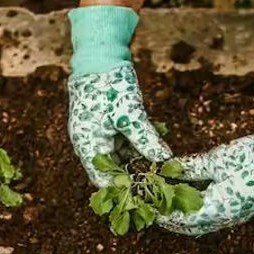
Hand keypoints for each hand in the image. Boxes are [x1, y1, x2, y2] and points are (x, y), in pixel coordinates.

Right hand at [69, 64, 171, 185]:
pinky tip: (157, 152)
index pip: (103, 180)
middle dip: (135, 179)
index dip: (124, 191)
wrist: (99, 56)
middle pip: (112, 171)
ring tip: (162, 170)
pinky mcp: (107, 126)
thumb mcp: (130, 114)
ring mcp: (98, 135)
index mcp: (87, 145)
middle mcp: (90, 144)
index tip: (147, 197)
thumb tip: (165, 159)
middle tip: (160, 185)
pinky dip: (138, 149)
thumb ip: (146, 139)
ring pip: (120, 159)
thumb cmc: (109, 84)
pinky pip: (123, 145)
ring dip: (138, 164)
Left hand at [160, 102, 253, 235]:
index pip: (179, 218)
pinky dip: (196, 211)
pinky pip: (212, 217)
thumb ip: (190, 168)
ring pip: (200, 224)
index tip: (145, 202)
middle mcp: (224, 219)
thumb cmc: (251, 158)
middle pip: (188, 226)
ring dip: (182, 217)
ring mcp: (233, 216)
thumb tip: (168, 169)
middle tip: (150, 205)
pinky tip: (188, 198)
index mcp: (215, 210)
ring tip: (166, 203)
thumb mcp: (215, 160)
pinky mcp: (239, 209)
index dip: (160, 212)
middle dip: (168, 217)